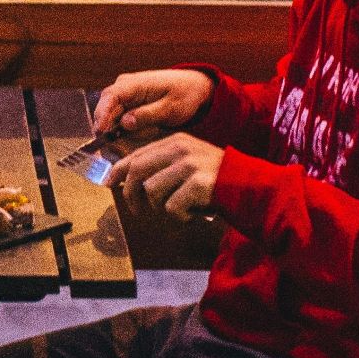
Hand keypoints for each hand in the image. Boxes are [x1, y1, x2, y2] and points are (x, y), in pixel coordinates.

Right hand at [92, 69, 212, 135]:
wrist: (192, 87)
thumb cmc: (183, 94)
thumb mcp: (171, 107)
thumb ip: (148, 115)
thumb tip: (125, 123)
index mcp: (133, 84)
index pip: (110, 96)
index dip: (102, 114)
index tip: (100, 132)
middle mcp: (123, 88)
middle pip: (105, 110)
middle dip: (107, 129)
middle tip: (113, 149)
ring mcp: (124, 98)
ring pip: (111, 118)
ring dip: (116, 133)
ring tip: (129, 145)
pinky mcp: (127, 107)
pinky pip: (118, 121)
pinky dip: (122, 132)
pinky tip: (133, 140)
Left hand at [105, 132, 223, 222]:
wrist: (250, 187)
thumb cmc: (216, 180)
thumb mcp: (188, 162)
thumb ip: (162, 164)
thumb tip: (126, 177)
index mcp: (176, 141)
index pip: (137, 154)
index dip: (118, 170)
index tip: (107, 183)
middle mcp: (180, 149)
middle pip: (138, 171)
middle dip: (131, 194)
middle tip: (136, 211)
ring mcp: (189, 165)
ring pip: (153, 191)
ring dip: (163, 207)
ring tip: (181, 208)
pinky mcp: (197, 184)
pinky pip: (172, 207)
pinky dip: (181, 216)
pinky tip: (195, 212)